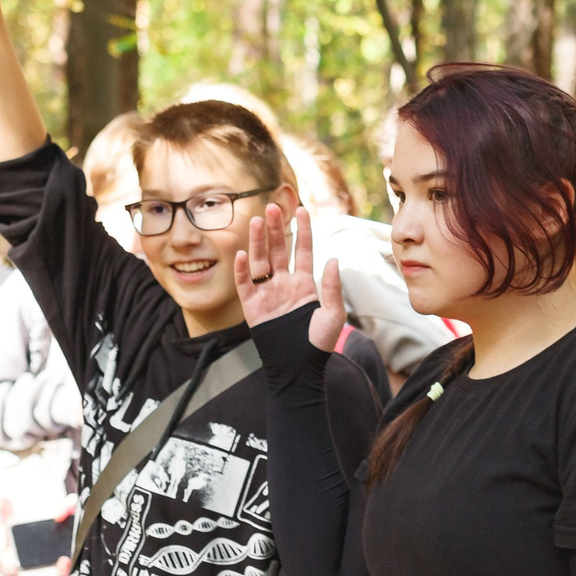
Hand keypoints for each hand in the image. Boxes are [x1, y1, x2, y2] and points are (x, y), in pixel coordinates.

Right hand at [241, 206, 347, 352]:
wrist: (298, 368)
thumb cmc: (318, 345)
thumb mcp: (333, 315)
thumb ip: (332, 287)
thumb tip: (333, 259)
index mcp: (304, 285)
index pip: (303, 251)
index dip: (302, 231)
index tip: (301, 210)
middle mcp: (284, 284)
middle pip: (279, 250)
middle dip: (276, 229)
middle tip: (272, 207)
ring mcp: (267, 294)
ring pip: (260, 261)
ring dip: (258, 241)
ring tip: (256, 220)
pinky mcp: (252, 307)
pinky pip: (245, 284)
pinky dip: (242, 270)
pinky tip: (242, 254)